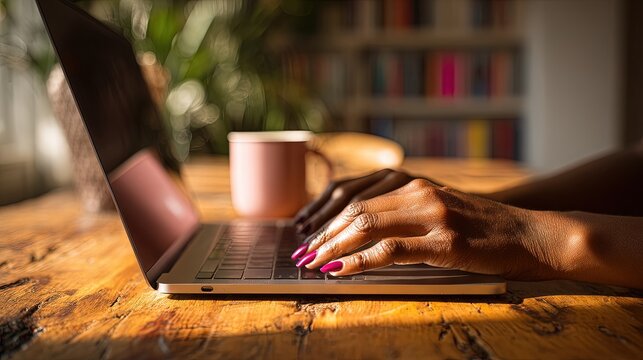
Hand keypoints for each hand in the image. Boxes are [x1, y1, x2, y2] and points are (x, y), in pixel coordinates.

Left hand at [292, 178, 568, 279]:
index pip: (356, 195)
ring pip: (366, 226)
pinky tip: (341, 270)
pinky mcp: (446, 242)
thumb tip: (365, 232)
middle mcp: (420, 193)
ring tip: (312, 264)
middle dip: (322, 233)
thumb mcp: (442, 210)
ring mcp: (433, 215)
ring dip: (332, 246)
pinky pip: (390, 250)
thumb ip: (408, 212)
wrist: (533, 234)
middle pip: (354, 209)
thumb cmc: (485, 228)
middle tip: (302, 254)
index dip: (326, 216)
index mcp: (415, 184)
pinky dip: (359, 261)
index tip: (308, 235)